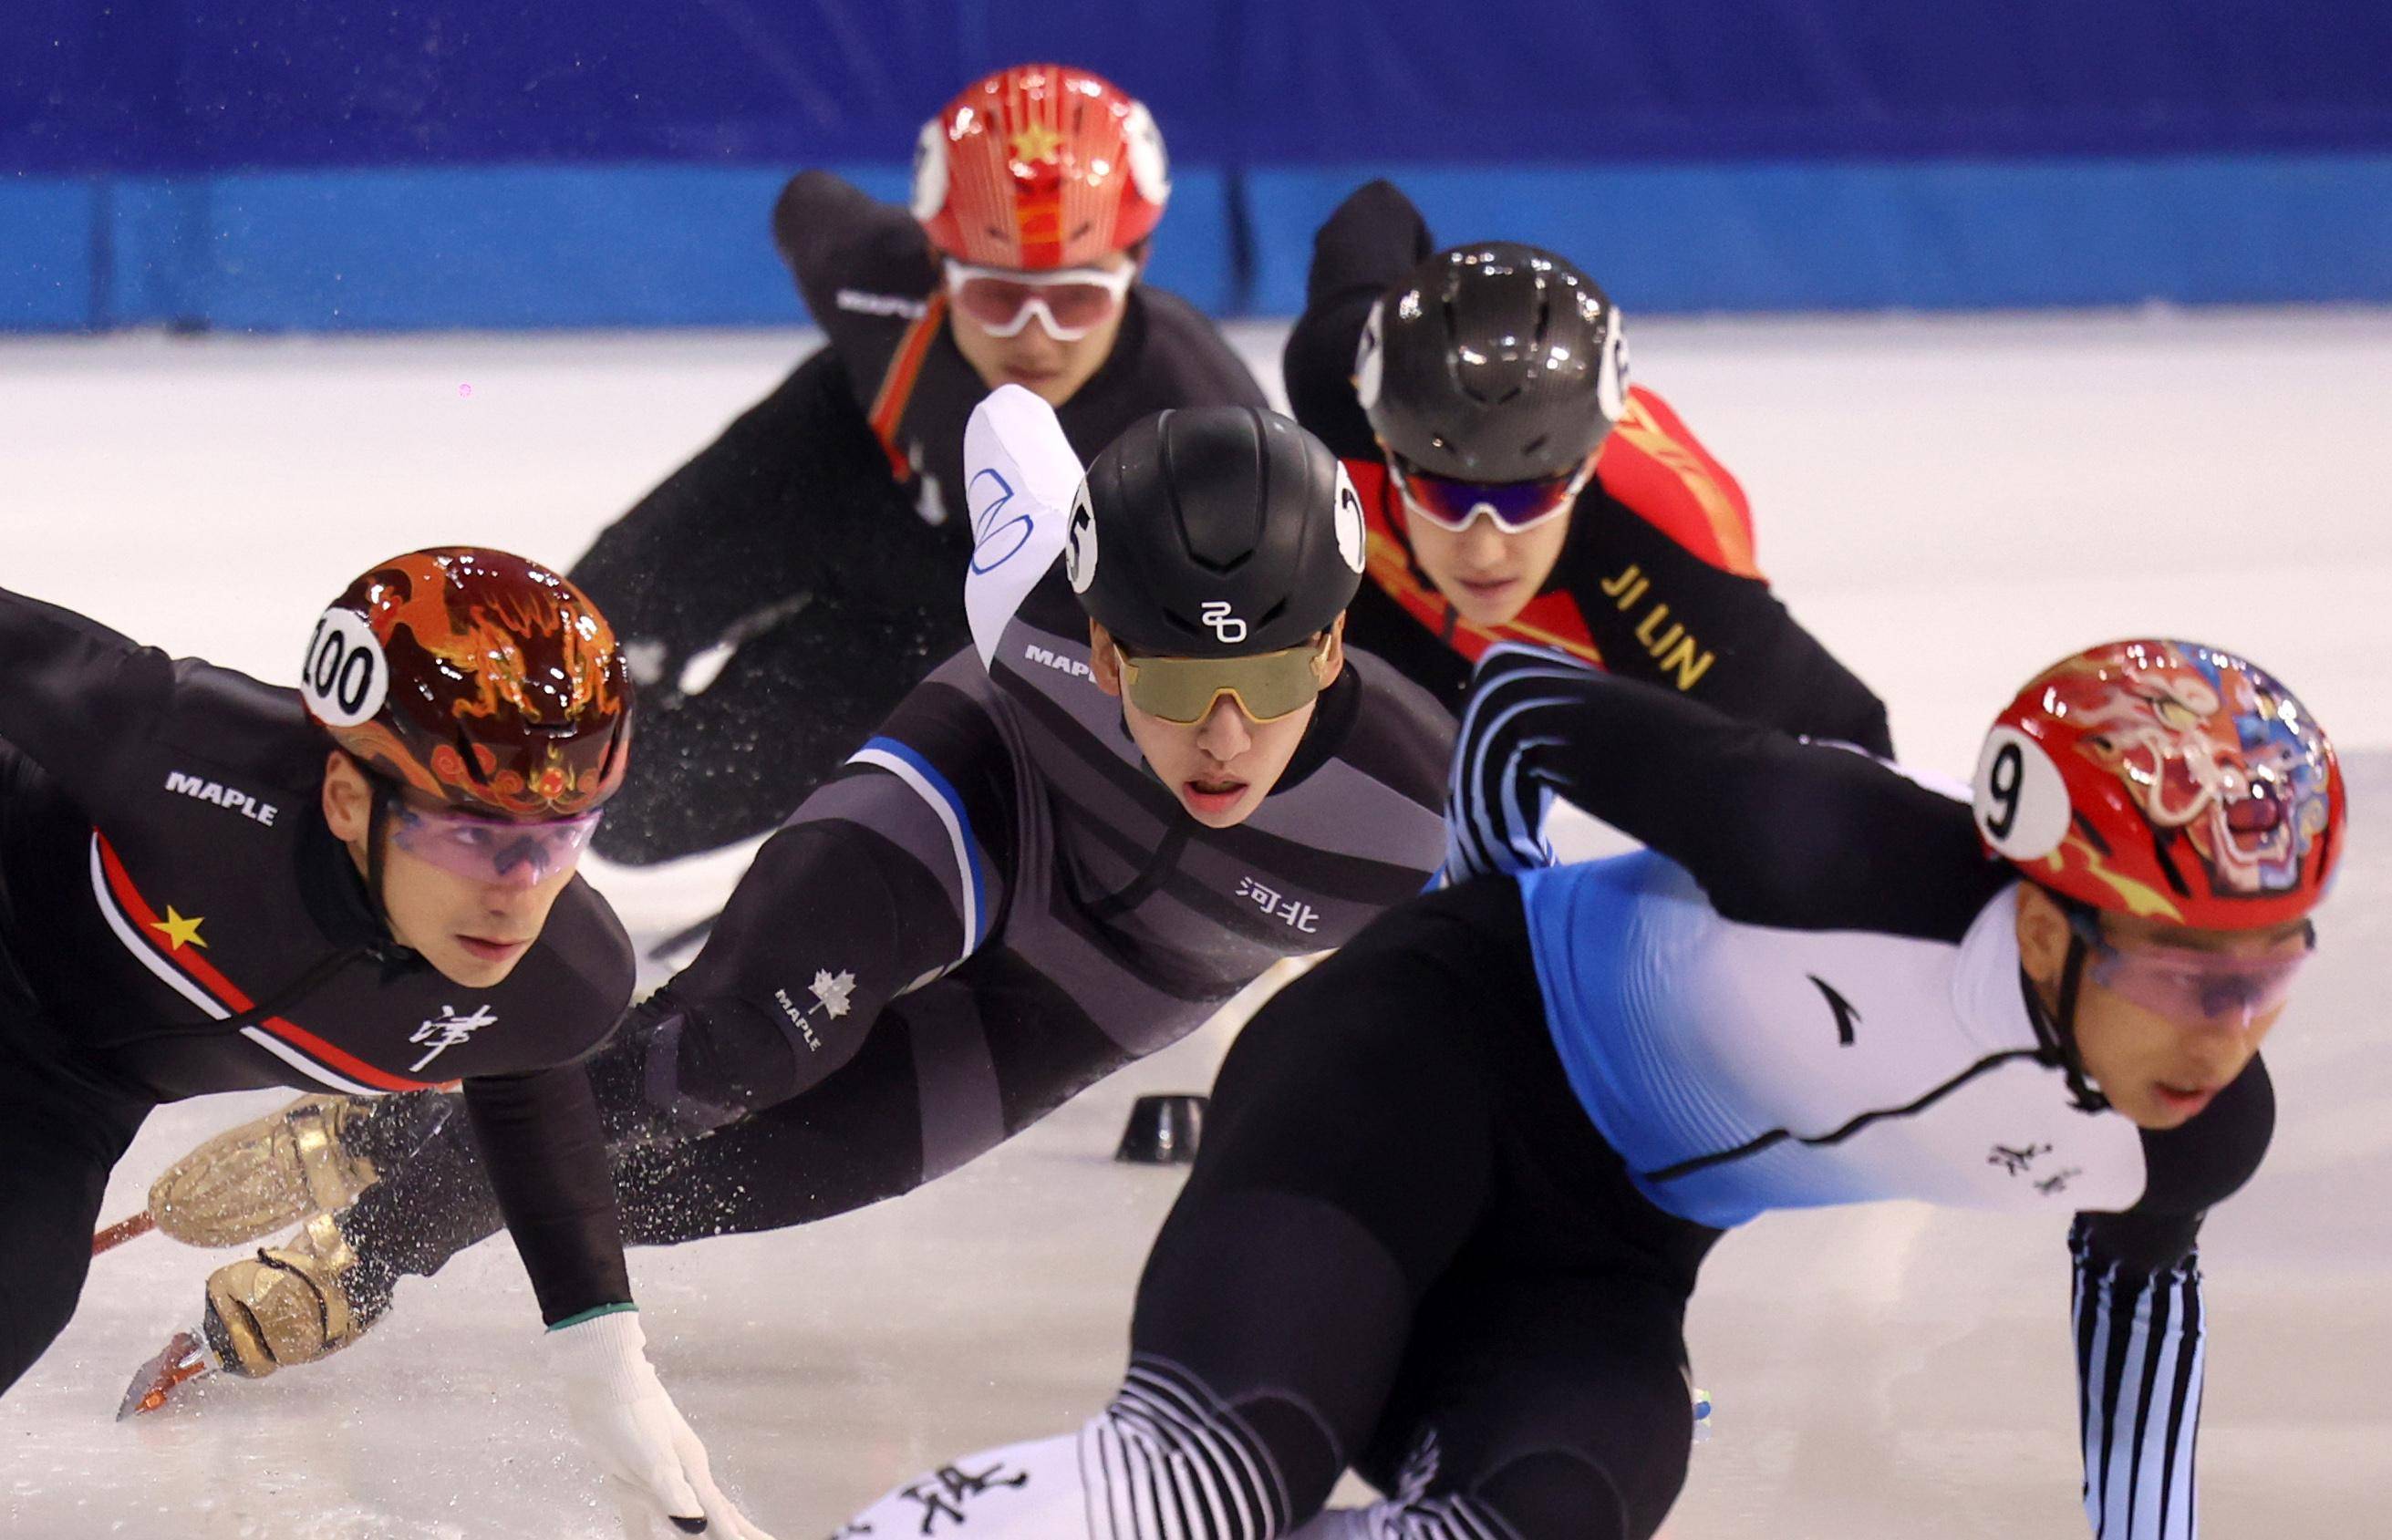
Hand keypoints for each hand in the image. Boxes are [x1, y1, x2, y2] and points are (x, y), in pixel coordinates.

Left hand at [545, 1309, 774, 1538]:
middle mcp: (683, 1473)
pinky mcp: (633, 1475)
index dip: (736, 1534)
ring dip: (699, 1531)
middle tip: (766, 1539)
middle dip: (734, 1530)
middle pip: (714, 1512)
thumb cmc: (627, 1413)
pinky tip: (642, 1538)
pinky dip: (644, 1529)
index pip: (721, 1515)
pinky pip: (642, 1513)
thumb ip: (675, 1493)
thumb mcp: (651, 1457)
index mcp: (692, 1471)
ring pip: (684, 1512)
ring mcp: (660, 1473)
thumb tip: (698, 1527)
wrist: (602, 1375)